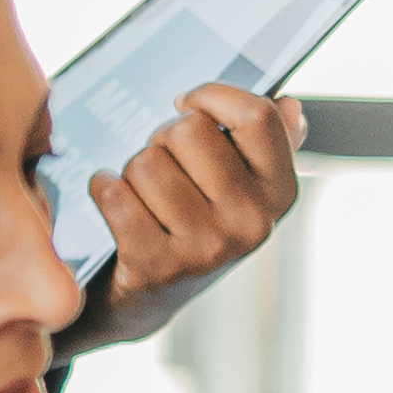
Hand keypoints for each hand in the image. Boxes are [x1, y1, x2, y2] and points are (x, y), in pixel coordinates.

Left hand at [73, 85, 303, 328]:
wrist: (155, 295)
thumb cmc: (197, 223)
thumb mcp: (241, 185)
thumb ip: (270, 142)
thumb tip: (288, 106)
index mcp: (279, 193)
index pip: (256, 115)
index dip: (212, 96)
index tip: (188, 105)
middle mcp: (250, 222)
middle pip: (189, 130)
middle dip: (164, 139)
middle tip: (166, 166)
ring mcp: (205, 248)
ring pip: (147, 161)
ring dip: (134, 170)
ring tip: (144, 192)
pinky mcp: (156, 266)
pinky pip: (115, 195)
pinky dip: (104, 188)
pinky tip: (114, 197)